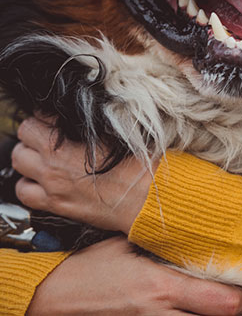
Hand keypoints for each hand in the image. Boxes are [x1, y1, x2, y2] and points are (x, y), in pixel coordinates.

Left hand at [12, 116, 150, 232]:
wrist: (146, 199)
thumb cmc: (139, 165)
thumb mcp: (120, 133)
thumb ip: (94, 122)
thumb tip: (83, 113)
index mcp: (67, 143)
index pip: (40, 116)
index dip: (49, 114)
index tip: (58, 117)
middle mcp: (53, 163)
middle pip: (24, 135)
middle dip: (35, 131)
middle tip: (50, 133)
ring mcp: (52, 185)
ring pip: (19, 162)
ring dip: (29, 155)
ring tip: (44, 155)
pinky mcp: (55, 204)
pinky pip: (24, 192)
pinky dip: (28, 184)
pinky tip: (42, 180)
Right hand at [27, 236, 241, 314]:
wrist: (52, 298)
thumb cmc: (91, 268)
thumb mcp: (129, 246)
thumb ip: (165, 245)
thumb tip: (197, 232)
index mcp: (163, 287)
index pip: (224, 303)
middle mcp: (161, 314)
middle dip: (236, 311)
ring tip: (226, 305)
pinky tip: (198, 310)